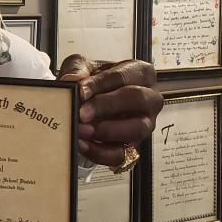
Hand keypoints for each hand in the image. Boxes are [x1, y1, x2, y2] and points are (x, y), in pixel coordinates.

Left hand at [57, 54, 162, 168]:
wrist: (88, 104)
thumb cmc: (92, 83)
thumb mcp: (81, 67)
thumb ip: (76, 69)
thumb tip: (73, 80)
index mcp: (140, 73)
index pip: (123, 76)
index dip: (100, 84)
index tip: (81, 91)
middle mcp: (149, 98)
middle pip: (137, 99)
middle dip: (107, 106)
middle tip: (82, 112)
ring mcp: (145, 124)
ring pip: (137, 129)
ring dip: (106, 130)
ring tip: (82, 130)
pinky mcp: (134, 147)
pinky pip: (122, 154)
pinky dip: (100, 152)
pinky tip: (81, 145)